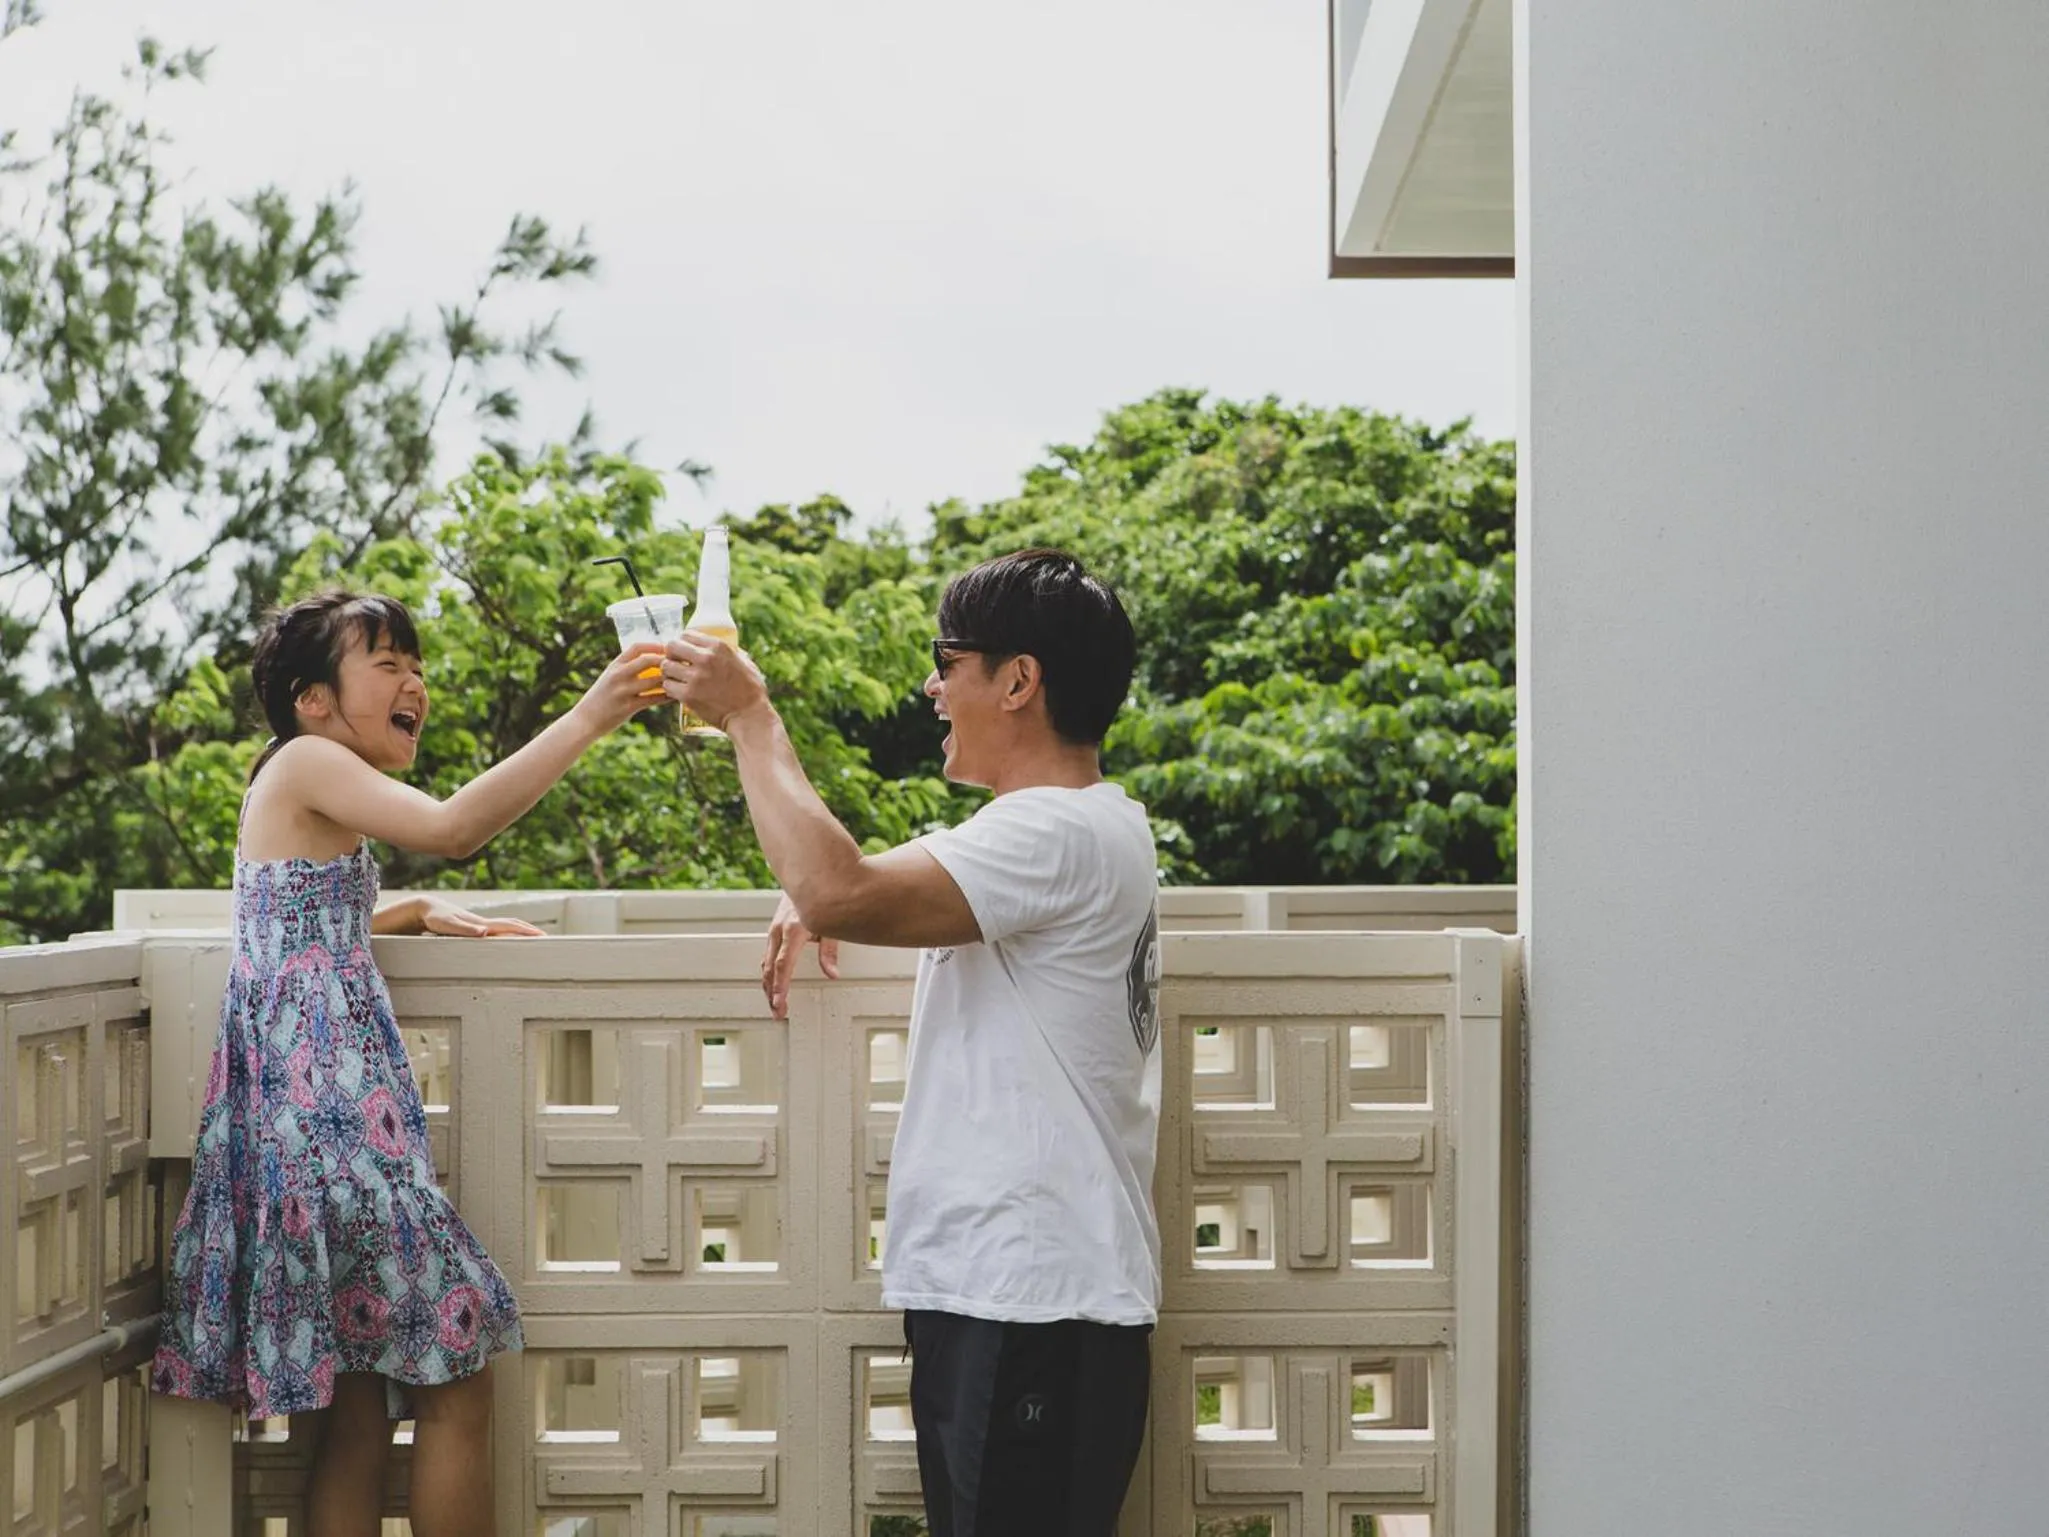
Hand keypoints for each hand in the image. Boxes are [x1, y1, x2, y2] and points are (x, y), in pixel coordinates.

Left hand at [416, 895, 545, 938]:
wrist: (426, 908)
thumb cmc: (435, 918)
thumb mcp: (447, 925)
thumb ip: (465, 929)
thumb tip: (485, 933)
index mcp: (481, 924)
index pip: (509, 927)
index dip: (526, 932)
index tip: (542, 937)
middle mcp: (484, 923)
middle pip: (512, 925)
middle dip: (529, 931)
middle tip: (546, 938)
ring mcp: (480, 924)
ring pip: (506, 926)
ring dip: (521, 931)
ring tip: (533, 938)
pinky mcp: (475, 927)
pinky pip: (497, 930)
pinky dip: (508, 933)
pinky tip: (509, 939)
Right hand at [573, 643, 670, 732]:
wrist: (585, 720)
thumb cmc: (600, 698)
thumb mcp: (609, 677)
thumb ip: (626, 668)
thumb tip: (649, 661)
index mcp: (614, 665)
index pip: (637, 647)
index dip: (655, 645)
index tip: (668, 648)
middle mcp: (618, 675)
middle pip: (647, 660)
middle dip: (665, 660)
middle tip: (679, 663)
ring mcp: (623, 691)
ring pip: (653, 680)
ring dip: (669, 679)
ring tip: (680, 679)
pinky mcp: (628, 707)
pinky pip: (653, 699)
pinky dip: (666, 697)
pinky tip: (674, 697)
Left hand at [661, 631, 769, 731]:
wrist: (749, 716)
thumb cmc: (751, 691)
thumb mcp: (746, 663)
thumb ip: (734, 653)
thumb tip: (729, 647)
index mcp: (719, 647)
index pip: (687, 634)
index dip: (682, 642)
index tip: (683, 651)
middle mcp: (706, 658)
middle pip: (672, 646)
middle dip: (671, 654)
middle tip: (676, 664)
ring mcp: (695, 677)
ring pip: (666, 666)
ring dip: (669, 672)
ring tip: (676, 679)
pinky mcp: (688, 695)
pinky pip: (668, 686)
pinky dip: (670, 689)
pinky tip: (677, 691)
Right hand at [761, 893, 839, 1018]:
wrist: (807, 874)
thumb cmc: (822, 898)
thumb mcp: (831, 924)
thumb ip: (830, 950)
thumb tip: (832, 974)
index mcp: (794, 929)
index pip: (784, 964)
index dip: (781, 986)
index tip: (780, 1003)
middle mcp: (779, 931)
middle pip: (771, 969)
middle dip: (773, 993)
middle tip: (777, 1013)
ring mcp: (774, 931)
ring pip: (766, 964)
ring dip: (769, 986)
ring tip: (774, 1005)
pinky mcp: (773, 931)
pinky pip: (767, 956)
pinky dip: (769, 973)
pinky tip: (771, 985)